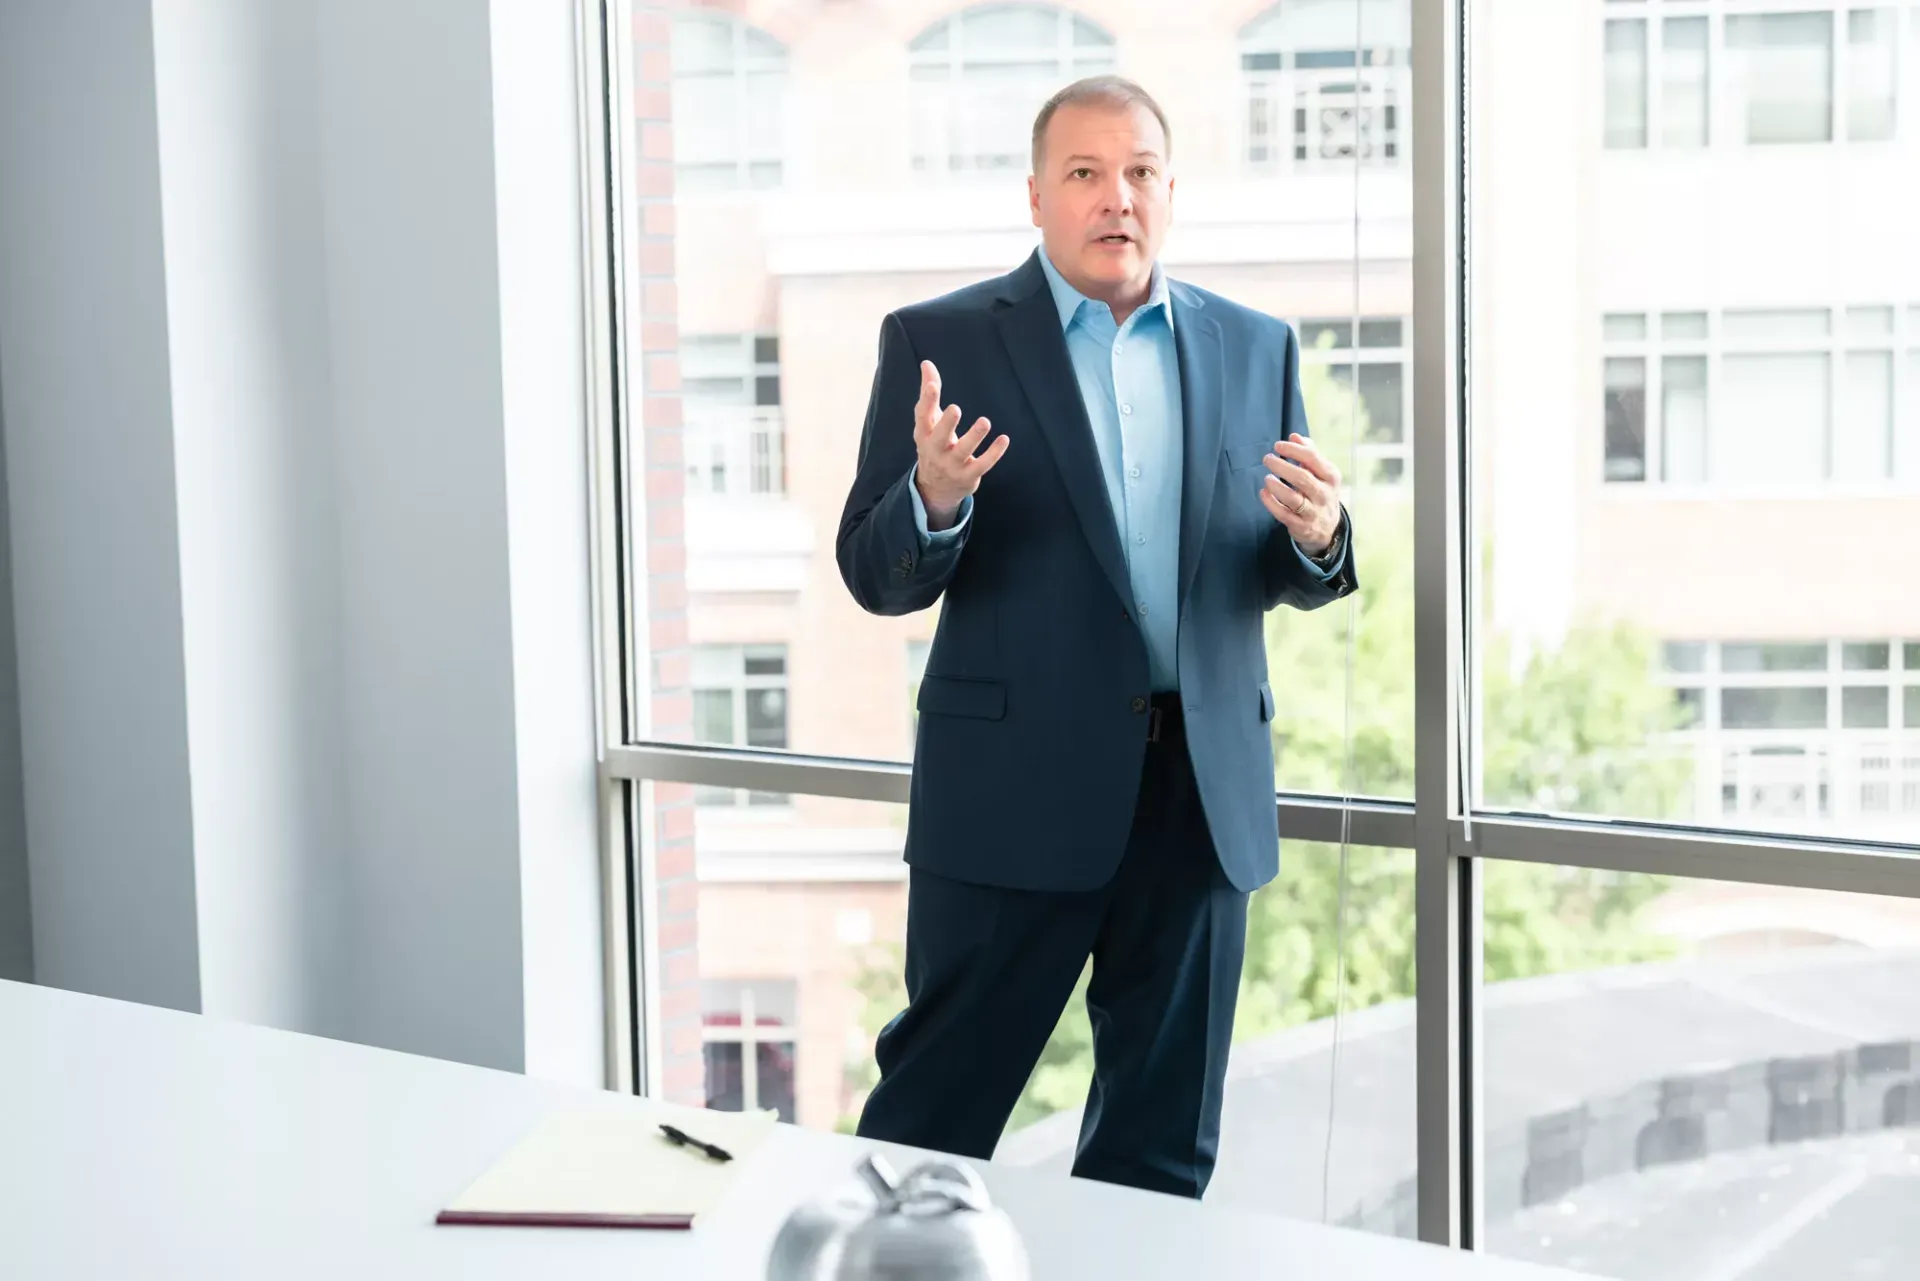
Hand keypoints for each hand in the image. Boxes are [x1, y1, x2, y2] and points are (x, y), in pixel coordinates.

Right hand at [913, 361, 1008, 530]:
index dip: (927, 400)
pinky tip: (1004, 439)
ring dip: (973, 437)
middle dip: (946, 424)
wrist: (935, 488)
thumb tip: (926, 363)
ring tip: (984, 421)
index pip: (923, 415)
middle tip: (955, 408)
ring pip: (962, 451)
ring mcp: (951, 465)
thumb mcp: (928, 421)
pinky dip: (993, 453)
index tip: (932, 384)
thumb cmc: (934, 444)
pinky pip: (982, 464)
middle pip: (938, 437)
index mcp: (924, 433)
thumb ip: (929, 392)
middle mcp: (935, 450)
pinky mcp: (968, 475)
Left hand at [1259, 434, 1342, 555]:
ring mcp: (1313, 512)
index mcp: (1331, 477)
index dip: (1293, 450)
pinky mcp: (1301, 526)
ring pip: (1293, 498)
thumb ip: (1309, 453)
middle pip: (1302, 478)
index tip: (1277, 446)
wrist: (1328, 528)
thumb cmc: (1320, 491)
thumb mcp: (1322, 473)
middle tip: (1267, 459)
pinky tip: (1263, 493)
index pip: (1312, 458)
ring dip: (1276, 486)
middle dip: (1282, 466)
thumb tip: (1294, 436)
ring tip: (1267, 477)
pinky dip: (1271, 503)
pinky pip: (1283, 514)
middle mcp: (1324, 494)